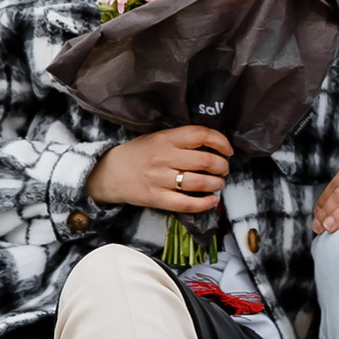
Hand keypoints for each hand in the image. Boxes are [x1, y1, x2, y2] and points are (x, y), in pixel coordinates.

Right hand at [87, 125, 232, 214]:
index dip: (221, 142)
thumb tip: (215, 145)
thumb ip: (181, 139)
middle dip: (222, 167)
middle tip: (224, 169)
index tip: (228, 150)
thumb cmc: (138, 153)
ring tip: (218, 183)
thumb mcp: (157, 137)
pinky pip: (187, 204)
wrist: (110, 173)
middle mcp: (164, 157)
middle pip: (206, 161)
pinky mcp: (157, 198)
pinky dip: (205, 204)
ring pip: (200, 183)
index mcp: (166, 138)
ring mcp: (161, 179)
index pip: (201, 135)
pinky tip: (212, 201)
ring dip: (216, 184)